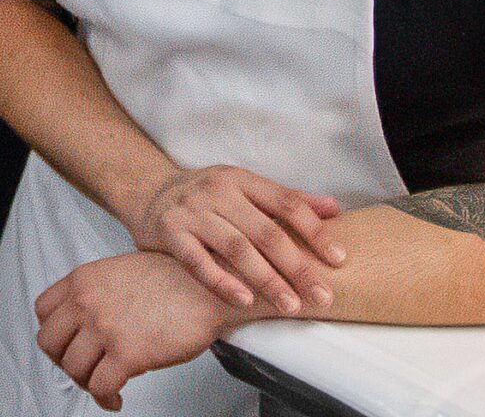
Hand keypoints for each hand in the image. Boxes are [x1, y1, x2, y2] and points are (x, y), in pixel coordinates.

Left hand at [34, 250, 238, 410]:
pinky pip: (100, 387)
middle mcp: (87, 302)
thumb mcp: (119, 271)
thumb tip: (83, 319)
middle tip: (82, 367)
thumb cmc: (173, 278)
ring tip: (102, 385)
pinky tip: (115, 399)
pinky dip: (105, 399)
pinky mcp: (127, 355)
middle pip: (50, 342)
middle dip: (64, 360)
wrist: (208, 287)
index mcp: (83, 280)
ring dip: (86, 382)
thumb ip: (95, 291)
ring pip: (73, 368)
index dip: (54, 332)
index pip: (43, 310)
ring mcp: (105, 329)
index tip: (65, 343)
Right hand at [127, 164, 343, 313]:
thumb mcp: (243, 187)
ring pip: (236, 248)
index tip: (338, 259)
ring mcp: (192, 212)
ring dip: (267, 279)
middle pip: (265, 231)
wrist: (146, 189)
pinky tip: (244, 301)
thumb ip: (285, 199)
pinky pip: (198, 261)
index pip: (286, 203)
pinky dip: (222, 282)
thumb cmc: (204, 195)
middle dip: (297, 266)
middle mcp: (217, 192)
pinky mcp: (169, 233)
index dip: (315, 232)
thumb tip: (333, 209)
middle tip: (321, 295)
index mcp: (241, 179)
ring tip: (290, 305)